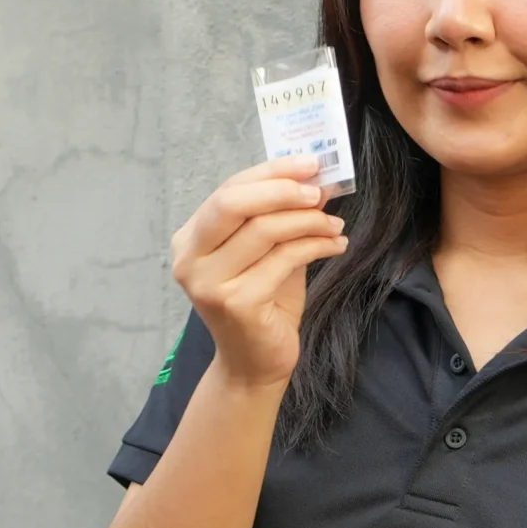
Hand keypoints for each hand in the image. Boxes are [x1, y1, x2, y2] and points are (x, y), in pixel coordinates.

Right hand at [170, 155, 349, 389]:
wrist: (254, 364)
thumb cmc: (263, 305)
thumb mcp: (268, 252)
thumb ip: (280, 217)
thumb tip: (315, 180)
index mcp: (191, 239)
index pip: (229, 189)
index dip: (271, 172)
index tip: (310, 163)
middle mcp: (190, 259)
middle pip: (234, 203)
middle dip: (282, 189)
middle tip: (320, 190)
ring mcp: (208, 282)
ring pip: (263, 230)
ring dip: (308, 221)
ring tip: (335, 223)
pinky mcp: (235, 303)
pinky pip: (283, 259)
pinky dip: (315, 246)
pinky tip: (336, 245)